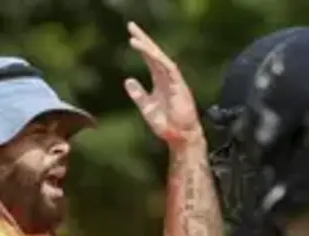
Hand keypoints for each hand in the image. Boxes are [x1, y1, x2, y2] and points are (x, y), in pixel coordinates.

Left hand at [124, 21, 201, 145]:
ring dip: (148, 48)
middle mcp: (167, 78)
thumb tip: (128, 80)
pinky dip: (158, 60)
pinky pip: (168, 69)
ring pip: (160, 59)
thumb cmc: (167, 125)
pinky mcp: (179, 86)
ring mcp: (174, 81)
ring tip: (134, 39)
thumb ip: (138, 95)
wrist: (180, 137)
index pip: (149, 59)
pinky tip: (148, 53)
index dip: (140, 47)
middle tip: (131, 25)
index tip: (130, 36)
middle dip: (143, 39)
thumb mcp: (147, 108)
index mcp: (160, 81)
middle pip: (154, 54)